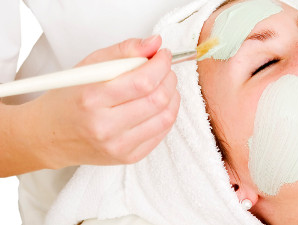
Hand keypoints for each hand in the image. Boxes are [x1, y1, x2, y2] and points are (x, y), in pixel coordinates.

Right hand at [23, 35, 179, 167]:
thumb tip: (155, 43)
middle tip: (165, 69)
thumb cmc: (68, 99)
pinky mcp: (128, 157)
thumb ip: (124, 51)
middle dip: (169, 78)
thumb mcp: (89, 67)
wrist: (49, 136)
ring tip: (164, 85)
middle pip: (157, 100)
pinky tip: (159, 104)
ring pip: (165, 118)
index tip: (163, 55)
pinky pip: (161, 133)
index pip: (143, 82)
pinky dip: (167, 114)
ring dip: (172, 96)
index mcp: (92, 99)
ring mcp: (118, 146)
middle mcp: (105, 126)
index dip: (161, 65)